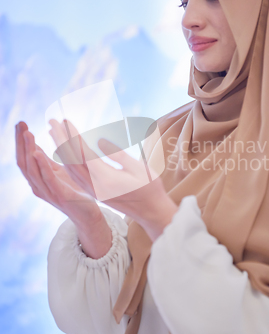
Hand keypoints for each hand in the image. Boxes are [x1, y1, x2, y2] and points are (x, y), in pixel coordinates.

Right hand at [15, 121, 111, 257]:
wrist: (88, 216)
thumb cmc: (74, 194)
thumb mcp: (58, 173)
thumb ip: (46, 162)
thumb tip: (33, 147)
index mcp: (39, 179)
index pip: (24, 157)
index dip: (21, 141)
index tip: (21, 123)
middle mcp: (39, 186)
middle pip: (24, 161)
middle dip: (21, 142)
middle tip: (21, 124)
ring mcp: (48, 191)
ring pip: (33, 169)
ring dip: (29, 149)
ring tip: (28, 133)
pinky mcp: (60, 195)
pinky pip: (48, 178)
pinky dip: (41, 165)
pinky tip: (37, 152)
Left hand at [48, 118, 178, 240]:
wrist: (151, 212)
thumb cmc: (150, 188)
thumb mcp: (138, 168)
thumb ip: (118, 155)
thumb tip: (100, 142)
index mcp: (106, 179)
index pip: (83, 154)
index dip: (73, 136)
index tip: (66, 121)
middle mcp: (95, 186)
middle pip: (71, 161)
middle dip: (61, 140)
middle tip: (52, 122)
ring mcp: (93, 191)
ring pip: (70, 169)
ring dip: (60, 150)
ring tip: (54, 133)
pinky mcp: (94, 192)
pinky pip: (75, 175)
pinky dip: (66, 161)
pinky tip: (64, 152)